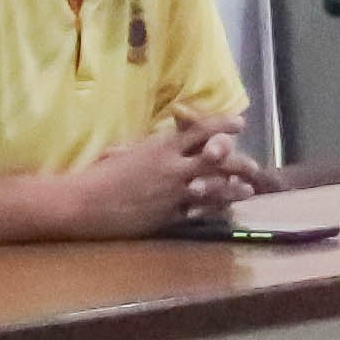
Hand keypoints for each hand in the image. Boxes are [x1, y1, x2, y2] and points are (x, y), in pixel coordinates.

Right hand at [73, 119, 268, 236]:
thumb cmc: (99, 174)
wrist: (85, 203)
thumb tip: (159, 141)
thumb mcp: (125, 151)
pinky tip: (225, 210)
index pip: (200, 131)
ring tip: (249, 189)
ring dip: (234, 189)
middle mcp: (173, 168)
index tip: (240, 123)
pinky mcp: (169, 216)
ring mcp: (173, 194)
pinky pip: (199, 213)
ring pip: (215, 188)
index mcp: (161, 147)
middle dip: (238, 161)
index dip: (223, 125)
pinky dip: (214, 210)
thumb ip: (148, 146)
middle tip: (254, 164)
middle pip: (216, 160)